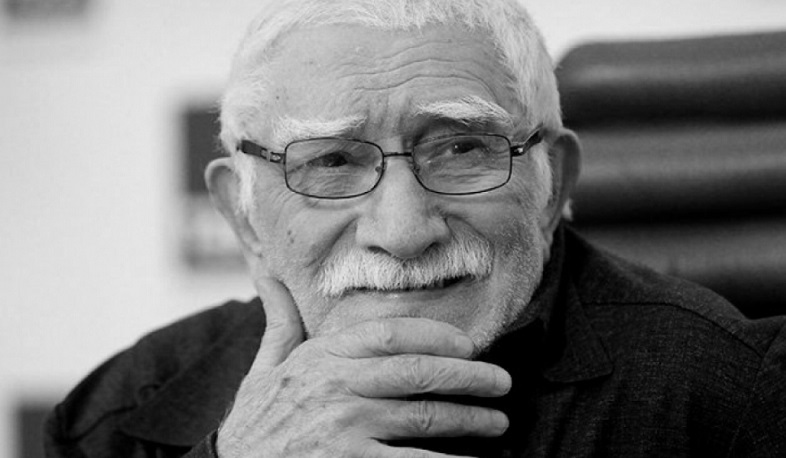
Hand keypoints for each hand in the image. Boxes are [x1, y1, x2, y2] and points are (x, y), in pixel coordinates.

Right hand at [216, 277, 511, 456]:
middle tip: (502, 382)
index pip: (387, 333)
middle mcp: (333, 387)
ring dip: (469, 419)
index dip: (434, 335)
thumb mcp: (263, 367)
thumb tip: (267, 268)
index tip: (467, 343)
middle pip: (417, 373)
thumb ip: (279, 319)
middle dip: (468, 377)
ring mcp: (341, 428)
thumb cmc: (256, 422)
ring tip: (497, 422)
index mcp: (320, 358)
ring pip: (423, 417)